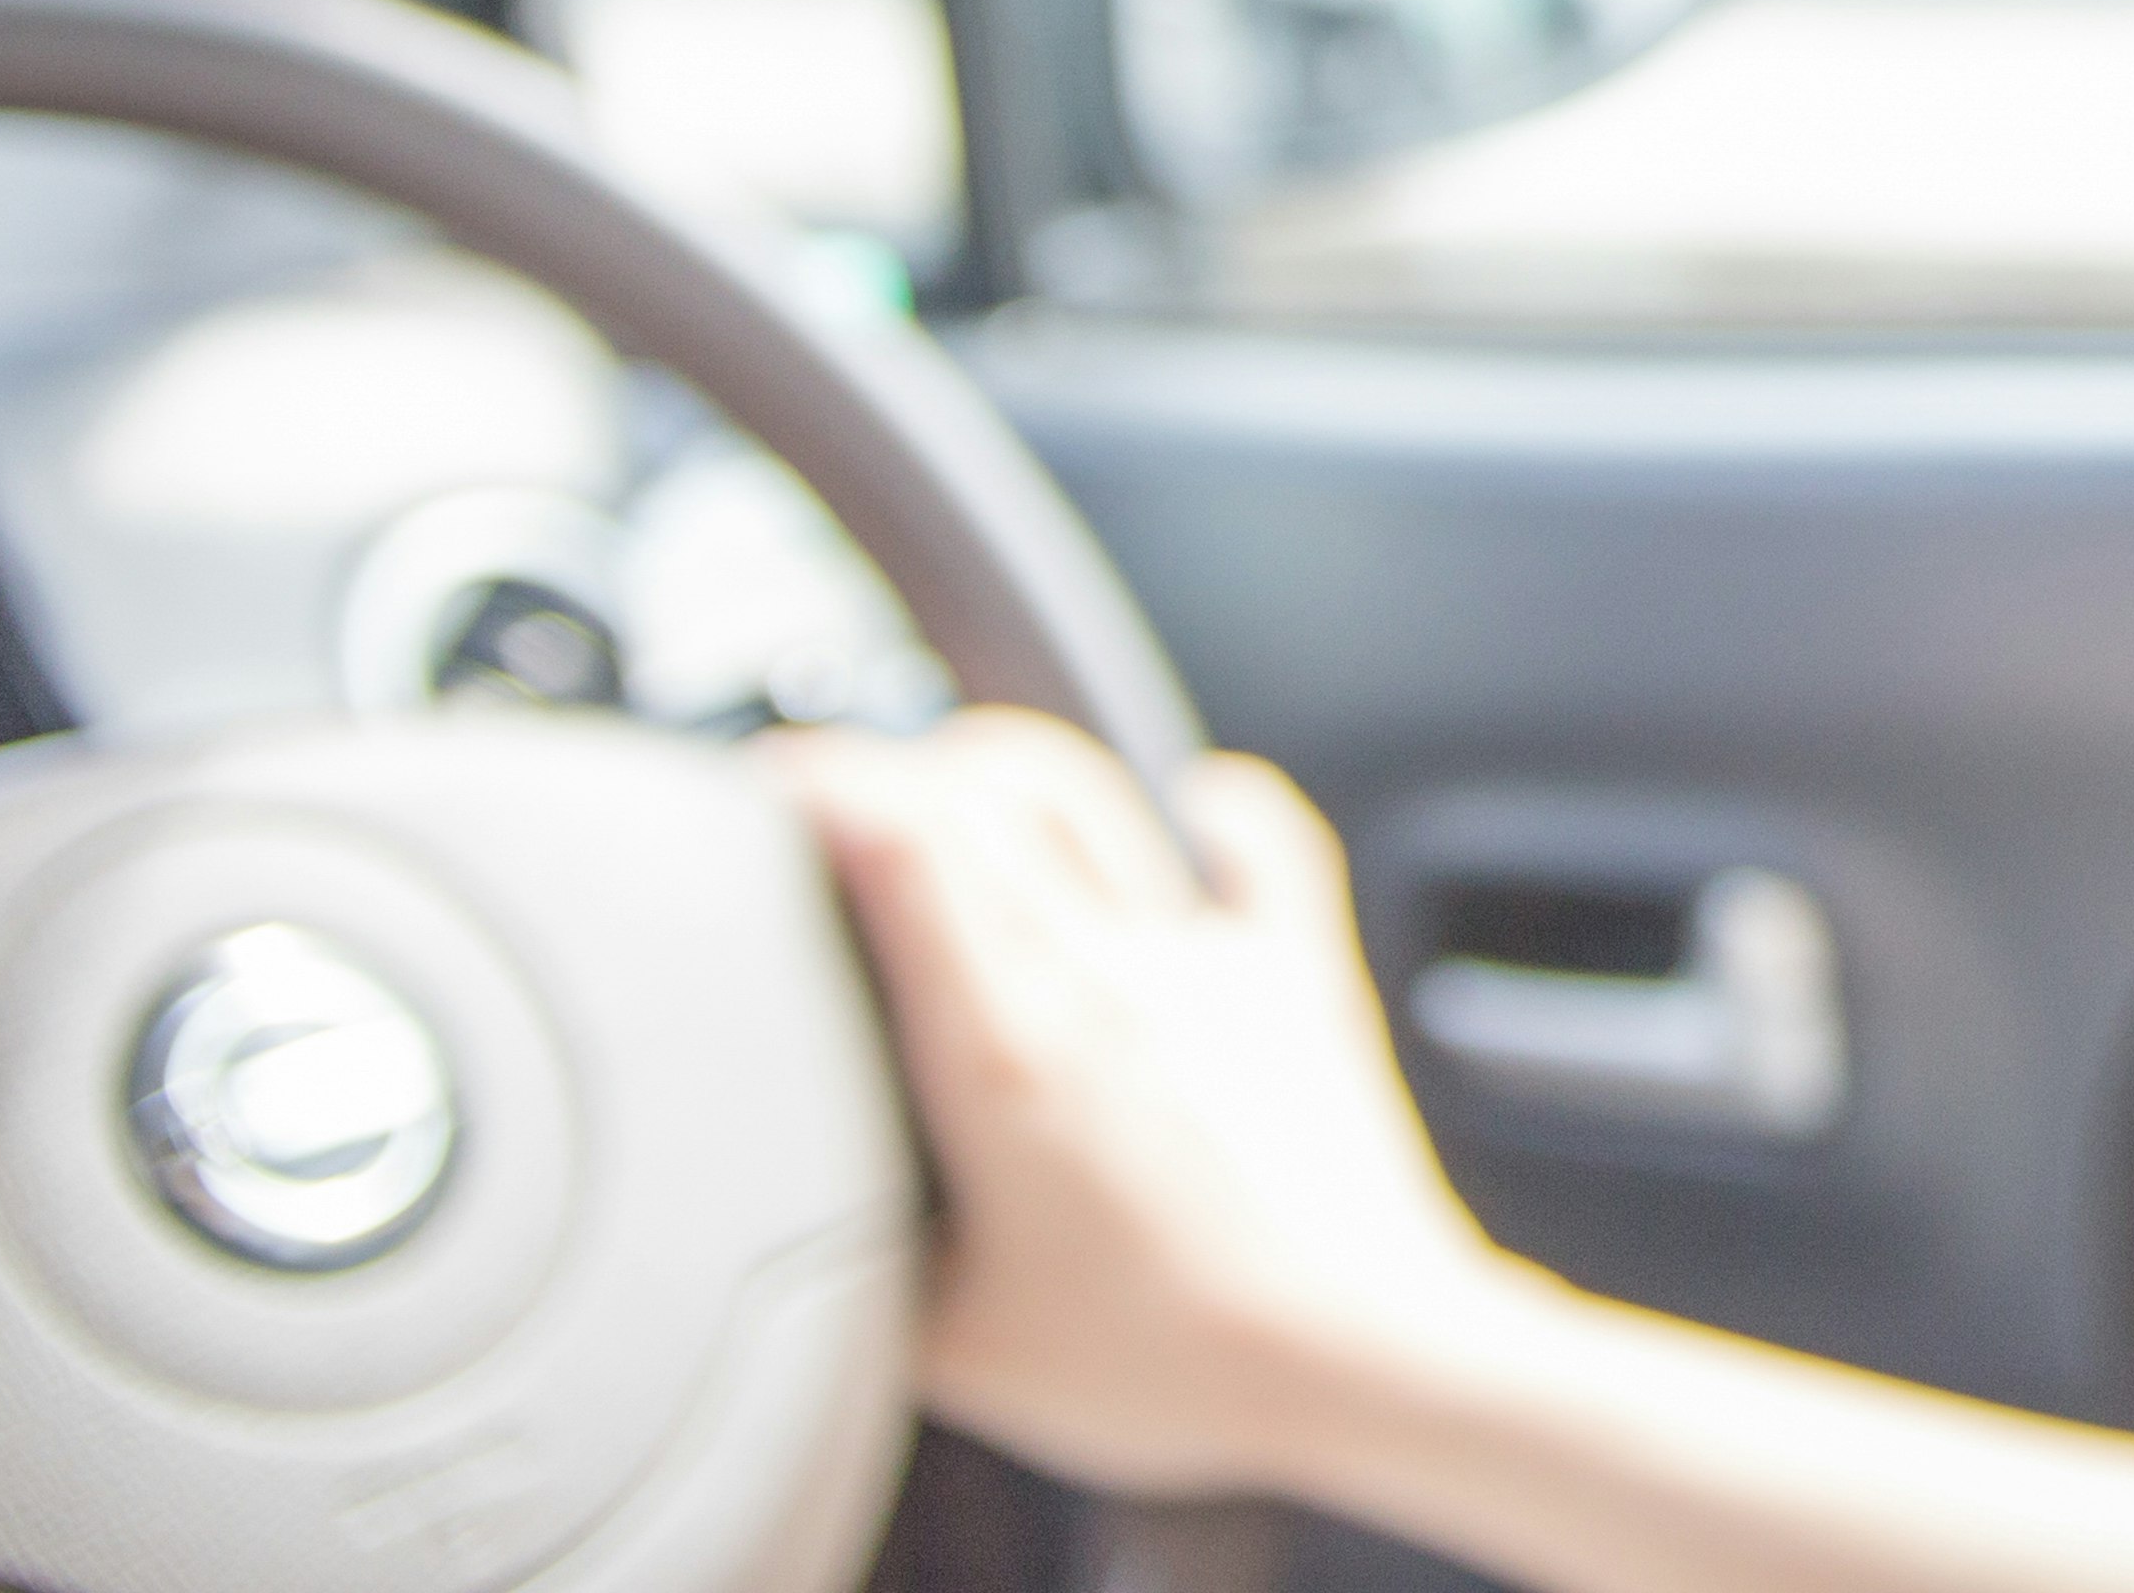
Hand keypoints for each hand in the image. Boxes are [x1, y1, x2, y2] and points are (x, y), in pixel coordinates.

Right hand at [776, 714, 1523, 1498]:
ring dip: (1012, 774)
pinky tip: (1193, 801)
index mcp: (1006, 1040)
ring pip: (1094, 797)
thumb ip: (861, 1271)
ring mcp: (1206, 962)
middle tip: (835, 807)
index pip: (900, 834)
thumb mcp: (955, 1344)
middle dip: (888, 771)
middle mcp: (1104, 970)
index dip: (822, 780)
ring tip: (959, 794)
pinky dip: (1218, 806)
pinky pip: (1266, 845)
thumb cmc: (1174, 1361)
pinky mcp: (1298, 979)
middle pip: (979, 791)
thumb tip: (800, 1237)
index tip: (769, 785)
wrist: (1364, 1359)